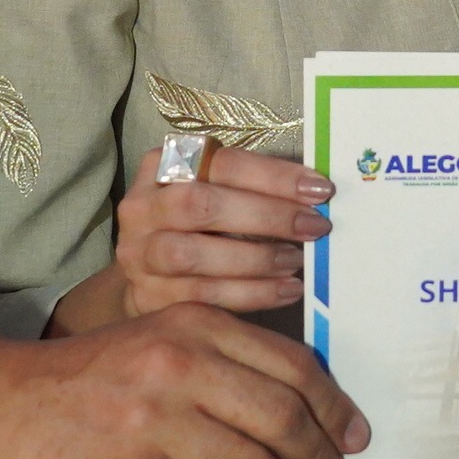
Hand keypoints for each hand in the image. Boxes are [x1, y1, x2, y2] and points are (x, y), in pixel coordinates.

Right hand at [0, 304, 369, 458]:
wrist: (3, 408)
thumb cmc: (92, 380)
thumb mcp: (159, 337)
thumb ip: (224, 361)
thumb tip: (306, 414)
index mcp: (193, 325)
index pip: (293, 366)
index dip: (336, 407)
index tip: (354, 437)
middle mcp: (179, 367)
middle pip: (284, 420)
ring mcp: (155, 427)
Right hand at [109, 146, 330, 316]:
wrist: (147, 269)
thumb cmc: (195, 223)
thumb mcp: (213, 191)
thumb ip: (251, 188)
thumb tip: (315, 193)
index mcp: (162, 165)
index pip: (222, 163)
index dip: (273, 177)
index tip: (319, 190)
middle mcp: (143, 206)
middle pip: (201, 205)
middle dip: (265, 216)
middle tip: (314, 227)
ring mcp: (140, 253)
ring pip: (194, 254)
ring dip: (255, 259)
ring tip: (297, 261)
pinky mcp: (147, 294)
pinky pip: (202, 295)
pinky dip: (251, 294)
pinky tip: (285, 290)